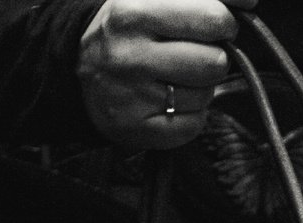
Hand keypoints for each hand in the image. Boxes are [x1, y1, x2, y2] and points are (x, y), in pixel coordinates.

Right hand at [78, 0, 253, 149]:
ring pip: (207, 95)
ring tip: (173, 77)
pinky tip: (169, 101)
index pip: (212, 17)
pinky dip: (191, 115)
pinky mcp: (138, 131)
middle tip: (192, 54)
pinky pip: (194, 125)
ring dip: (201, 87)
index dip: (223, 22)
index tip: (215, 25)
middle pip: (215, 61)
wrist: (79, 70)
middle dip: (214, 57)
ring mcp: (132, 96)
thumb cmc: (129, 30)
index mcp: (133, 12)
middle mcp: (129, 55)